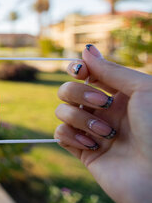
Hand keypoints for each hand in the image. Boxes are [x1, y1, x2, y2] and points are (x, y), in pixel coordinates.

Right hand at [54, 44, 151, 202]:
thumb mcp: (143, 90)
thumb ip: (111, 70)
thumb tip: (86, 49)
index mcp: (121, 94)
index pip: (87, 74)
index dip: (78, 69)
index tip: (80, 72)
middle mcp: (104, 111)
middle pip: (67, 90)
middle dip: (78, 93)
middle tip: (103, 104)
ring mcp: (93, 131)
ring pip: (62, 111)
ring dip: (81, 119)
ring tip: (107, 134)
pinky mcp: (84, 152)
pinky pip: (60, 134)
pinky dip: (72, 136)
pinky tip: (93, 146)